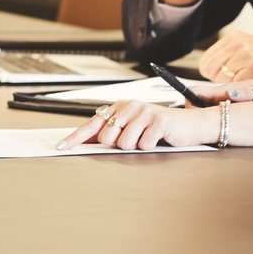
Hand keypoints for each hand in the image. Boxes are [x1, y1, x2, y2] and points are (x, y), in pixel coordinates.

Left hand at [57, 101, 218, 151]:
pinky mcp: (158, 121)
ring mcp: (144, 112)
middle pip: (108, 137)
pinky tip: (159, 139)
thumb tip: (88, 141)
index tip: (61, 146)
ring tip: (149, 138)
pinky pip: (143, 146)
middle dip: (119, 145)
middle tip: (136, 139)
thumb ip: (112, 132)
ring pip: (124, 144)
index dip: (76, 137)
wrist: (191, 124)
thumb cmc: (160, 128)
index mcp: (121, 107)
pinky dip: (151, 147)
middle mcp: (130, 106)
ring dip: (137, 147)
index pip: (93, 123)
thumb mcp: (134, 127)